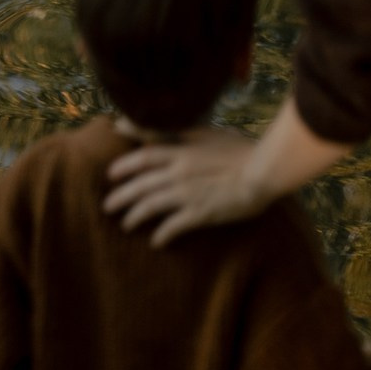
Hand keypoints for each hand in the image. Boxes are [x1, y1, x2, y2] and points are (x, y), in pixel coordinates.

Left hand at [104, 127, 269, 247]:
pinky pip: (173, 226)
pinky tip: (156, 242)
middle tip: (107, 206)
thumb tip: (163, 126)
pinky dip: (161, 235)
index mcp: (184, 149)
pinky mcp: (200, 212)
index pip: (145, 154)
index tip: (110, 173)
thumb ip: (182, 130)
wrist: (263, 171)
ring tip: (125, 225)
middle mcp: (180, 170)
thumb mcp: (209, 133)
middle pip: (141, 183)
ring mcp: (189, 192)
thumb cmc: (240, 150)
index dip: (125, 164)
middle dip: (121, 195)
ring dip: (134, 216)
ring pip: (151, 205)